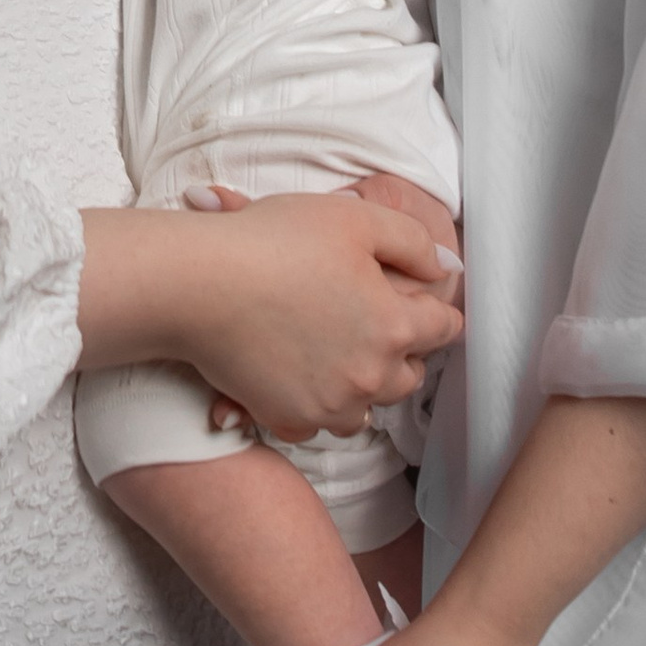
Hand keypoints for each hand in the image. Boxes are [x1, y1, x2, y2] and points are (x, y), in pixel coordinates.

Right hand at [185, 180, 457, 430]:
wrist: (200, 283)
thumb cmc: (276, 241)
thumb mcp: (356, 218)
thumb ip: (414, 243)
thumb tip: (444, 267)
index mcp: (394, 325)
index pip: (445, 328)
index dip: (434, 309)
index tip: (415, 300)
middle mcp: (370, 376)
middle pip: (411, 375)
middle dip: (401, 352)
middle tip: (369, 322)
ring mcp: (330, 405)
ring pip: (368, 408)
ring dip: (362, 386)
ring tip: (337, 354)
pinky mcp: (289, 420)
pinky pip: (319, 426)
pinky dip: (317, 407)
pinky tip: (300, 376)